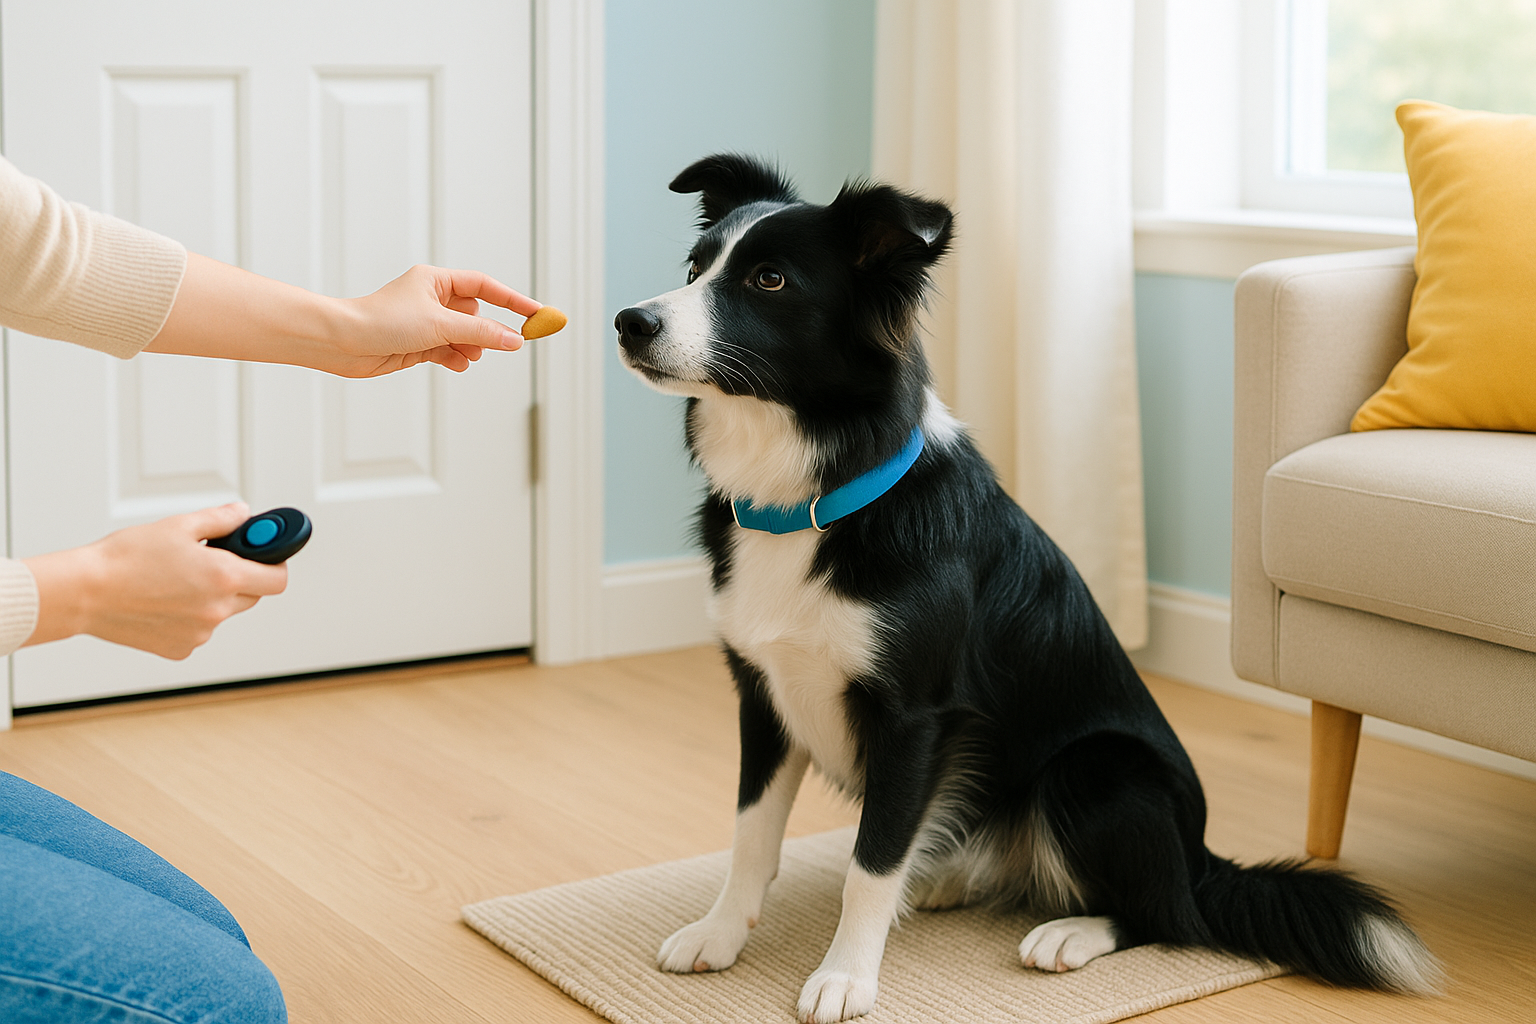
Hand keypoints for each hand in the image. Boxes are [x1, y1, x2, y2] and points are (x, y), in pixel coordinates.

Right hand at [23, 503, 288, 658]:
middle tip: (212, 561)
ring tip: (176, 580)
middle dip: (240, 577)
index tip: (265, 555)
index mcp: (224, 578)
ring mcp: (200, 634)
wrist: (84, 592)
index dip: (274, 564)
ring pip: (223, 613)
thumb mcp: (179, 526)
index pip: (277, 579)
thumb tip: (244, 514)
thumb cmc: (125, 558)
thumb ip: (221, 519)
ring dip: (212, 597)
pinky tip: (162, 601)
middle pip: (252, 596)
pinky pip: (198, 630)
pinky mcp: (180, 649)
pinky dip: (189, 616)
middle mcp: (217, 610)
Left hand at [331, 264, 542, 375]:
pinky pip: (449, 351)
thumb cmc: (382, 320)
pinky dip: (456, 358)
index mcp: (436, 280)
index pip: (485, 286)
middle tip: (507, 344)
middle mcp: (432, 299)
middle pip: (476, 314)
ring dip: (471, 347)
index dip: (513, 299)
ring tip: (468, 354)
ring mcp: (425, 323)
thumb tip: (515, 339)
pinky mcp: (418, 344)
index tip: (537, 313)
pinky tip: (456, 363)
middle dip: (487, 331)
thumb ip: (482, 333)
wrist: (342, 342)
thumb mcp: (440, 324)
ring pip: (464, 336)